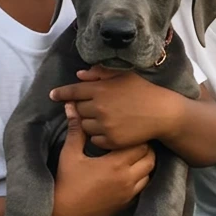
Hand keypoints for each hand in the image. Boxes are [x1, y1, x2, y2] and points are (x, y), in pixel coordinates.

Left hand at [48, 66, 181, 149]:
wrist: (162, 113)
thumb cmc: (143, 91)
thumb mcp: (123, 76)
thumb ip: (99, 74)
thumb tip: (79, 75)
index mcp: (99, 90)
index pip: (72, 92)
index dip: (61, 93)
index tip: (53, 95)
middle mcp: (99, 108)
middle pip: (77, 110)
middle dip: (82, 107)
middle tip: (93, 107)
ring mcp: (104, 126)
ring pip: (84, 126)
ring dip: (89, 122)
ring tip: (103, 119)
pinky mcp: (111, 141)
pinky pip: (95, 140)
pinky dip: (98, 136)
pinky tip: (109, 130)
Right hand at [50, 103, 154, 215]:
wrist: (63, 212)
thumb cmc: (66, 180)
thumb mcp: (70, 153)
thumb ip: (76, 129)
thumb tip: (71, 106)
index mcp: (116, 163)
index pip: (140, 145)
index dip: (137, 136)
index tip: (130, 131)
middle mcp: (127, 178)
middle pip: (150, 158)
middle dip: (145, 149)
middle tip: (134, 141)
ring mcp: (128, 193)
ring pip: (148, 174)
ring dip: (144, 164)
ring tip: (133, 156)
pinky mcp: (126, 204)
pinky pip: (142, 188)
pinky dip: (140, 178)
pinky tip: (129, 173)